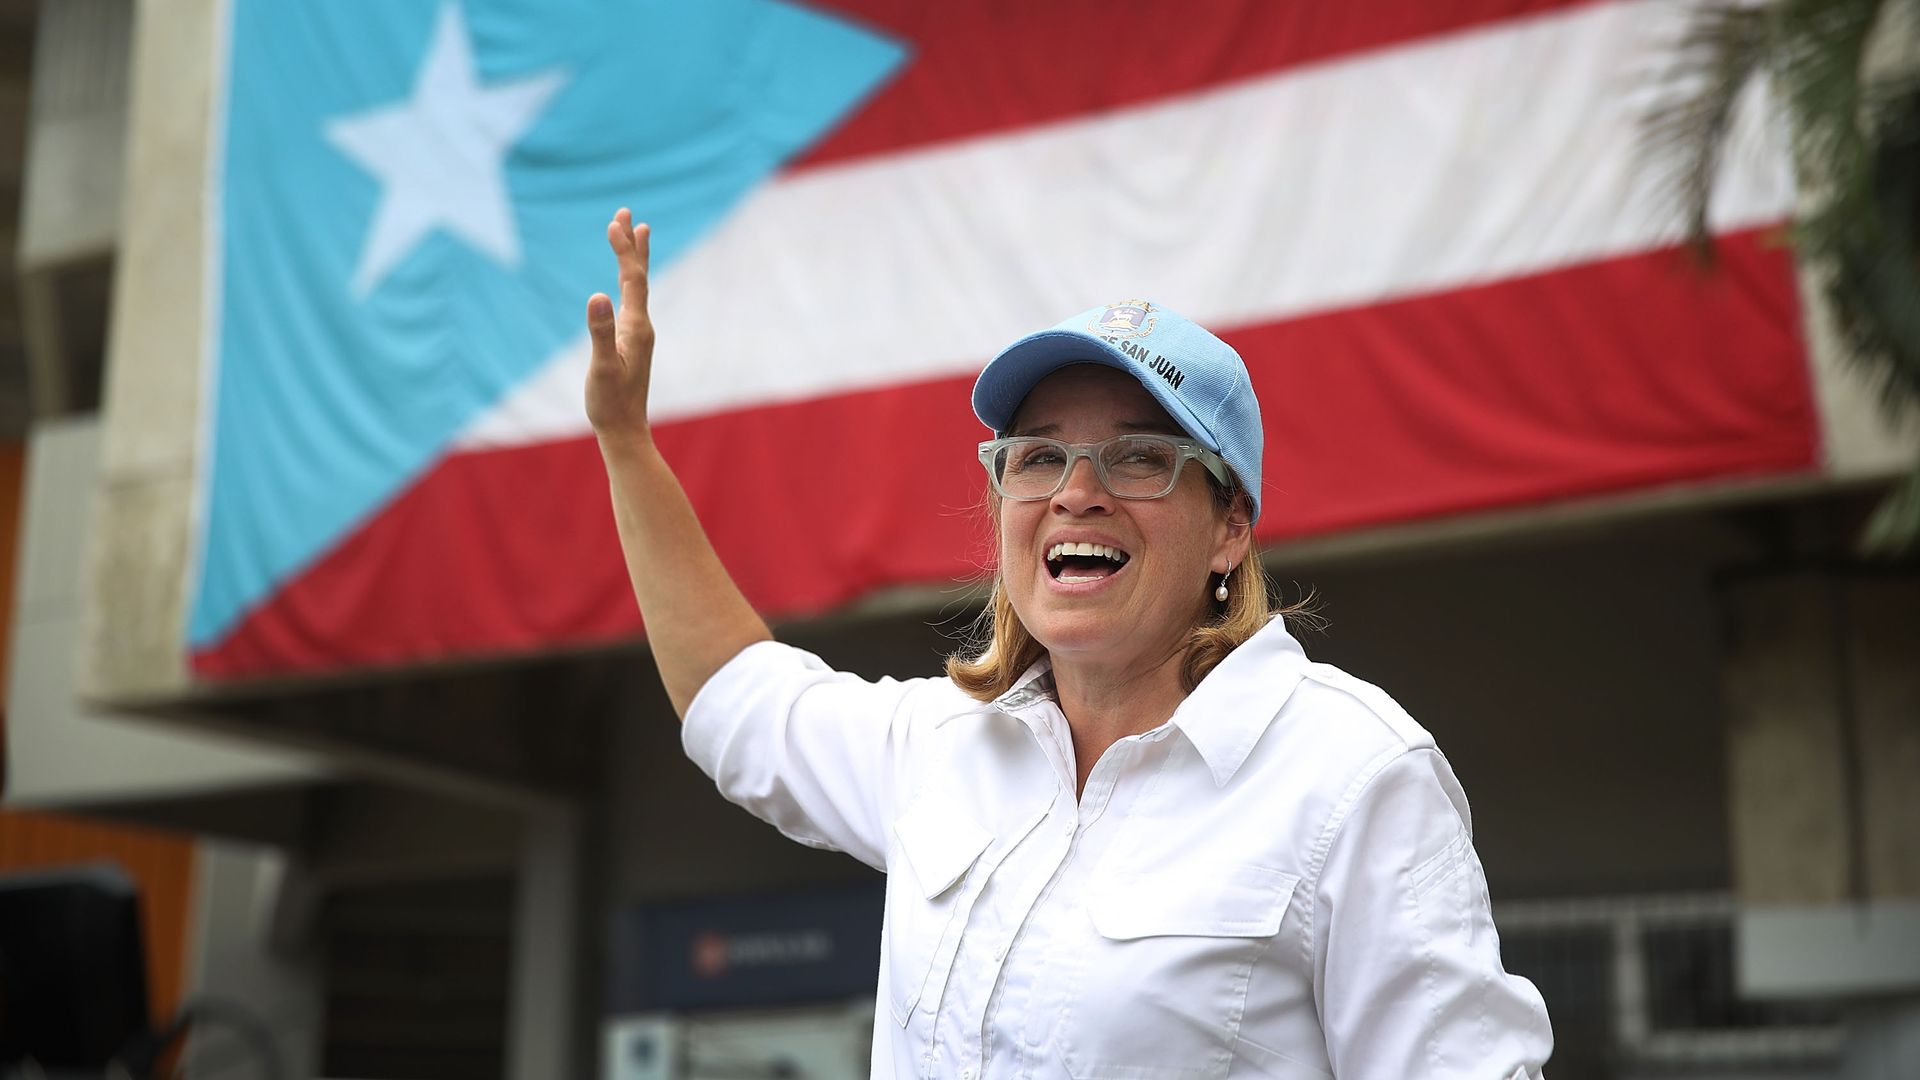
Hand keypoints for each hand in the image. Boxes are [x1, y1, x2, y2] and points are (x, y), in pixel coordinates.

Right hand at [585, 208, 654, 444]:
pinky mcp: (631, 343)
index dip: (624, 250)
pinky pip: (631, 302)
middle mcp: (641, 326)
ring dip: (634, 260)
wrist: (624, 431)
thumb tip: (596, 297)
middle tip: (628, 214)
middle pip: (639, 277)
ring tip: (637, 235)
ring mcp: (638, 334)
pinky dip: (628, 283)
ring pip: (637, 288)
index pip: (631, 279)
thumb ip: (599, 332)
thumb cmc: (610, 403)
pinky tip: (625, 285)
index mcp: (636, 327)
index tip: (616, 222)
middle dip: (632, 245)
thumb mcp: (602, 367)